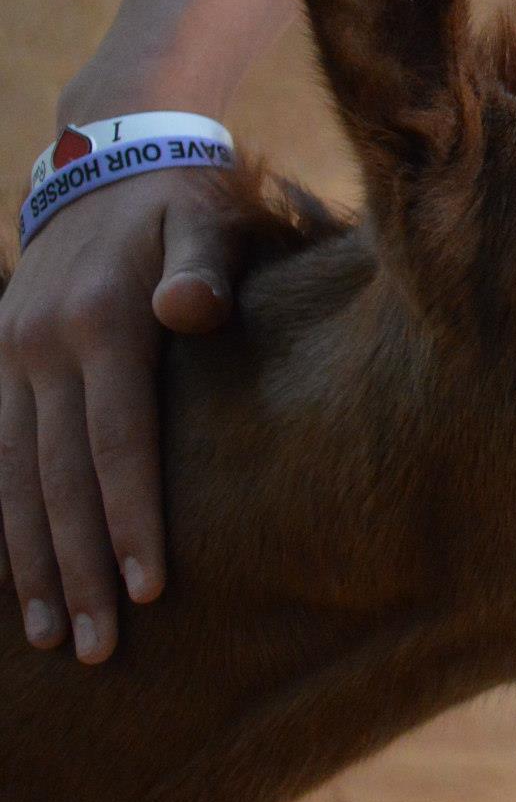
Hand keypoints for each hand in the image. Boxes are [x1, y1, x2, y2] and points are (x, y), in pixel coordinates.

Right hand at [1, 125, 240, 662]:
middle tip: (99, 651)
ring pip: (16, 479)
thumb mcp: (209, 216)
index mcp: (101, 323)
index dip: (131, 521)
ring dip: (34, 563)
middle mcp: (42, 347)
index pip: (117, 445)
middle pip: (61, 480)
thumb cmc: (187, 196)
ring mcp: (12, 355)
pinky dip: (6, 519)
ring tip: (55, 638)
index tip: (148, 593)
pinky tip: (19, 578)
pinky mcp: (2, 360)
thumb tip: (192, 311)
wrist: (112, 150)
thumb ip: (206, 266)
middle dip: (80, 571)